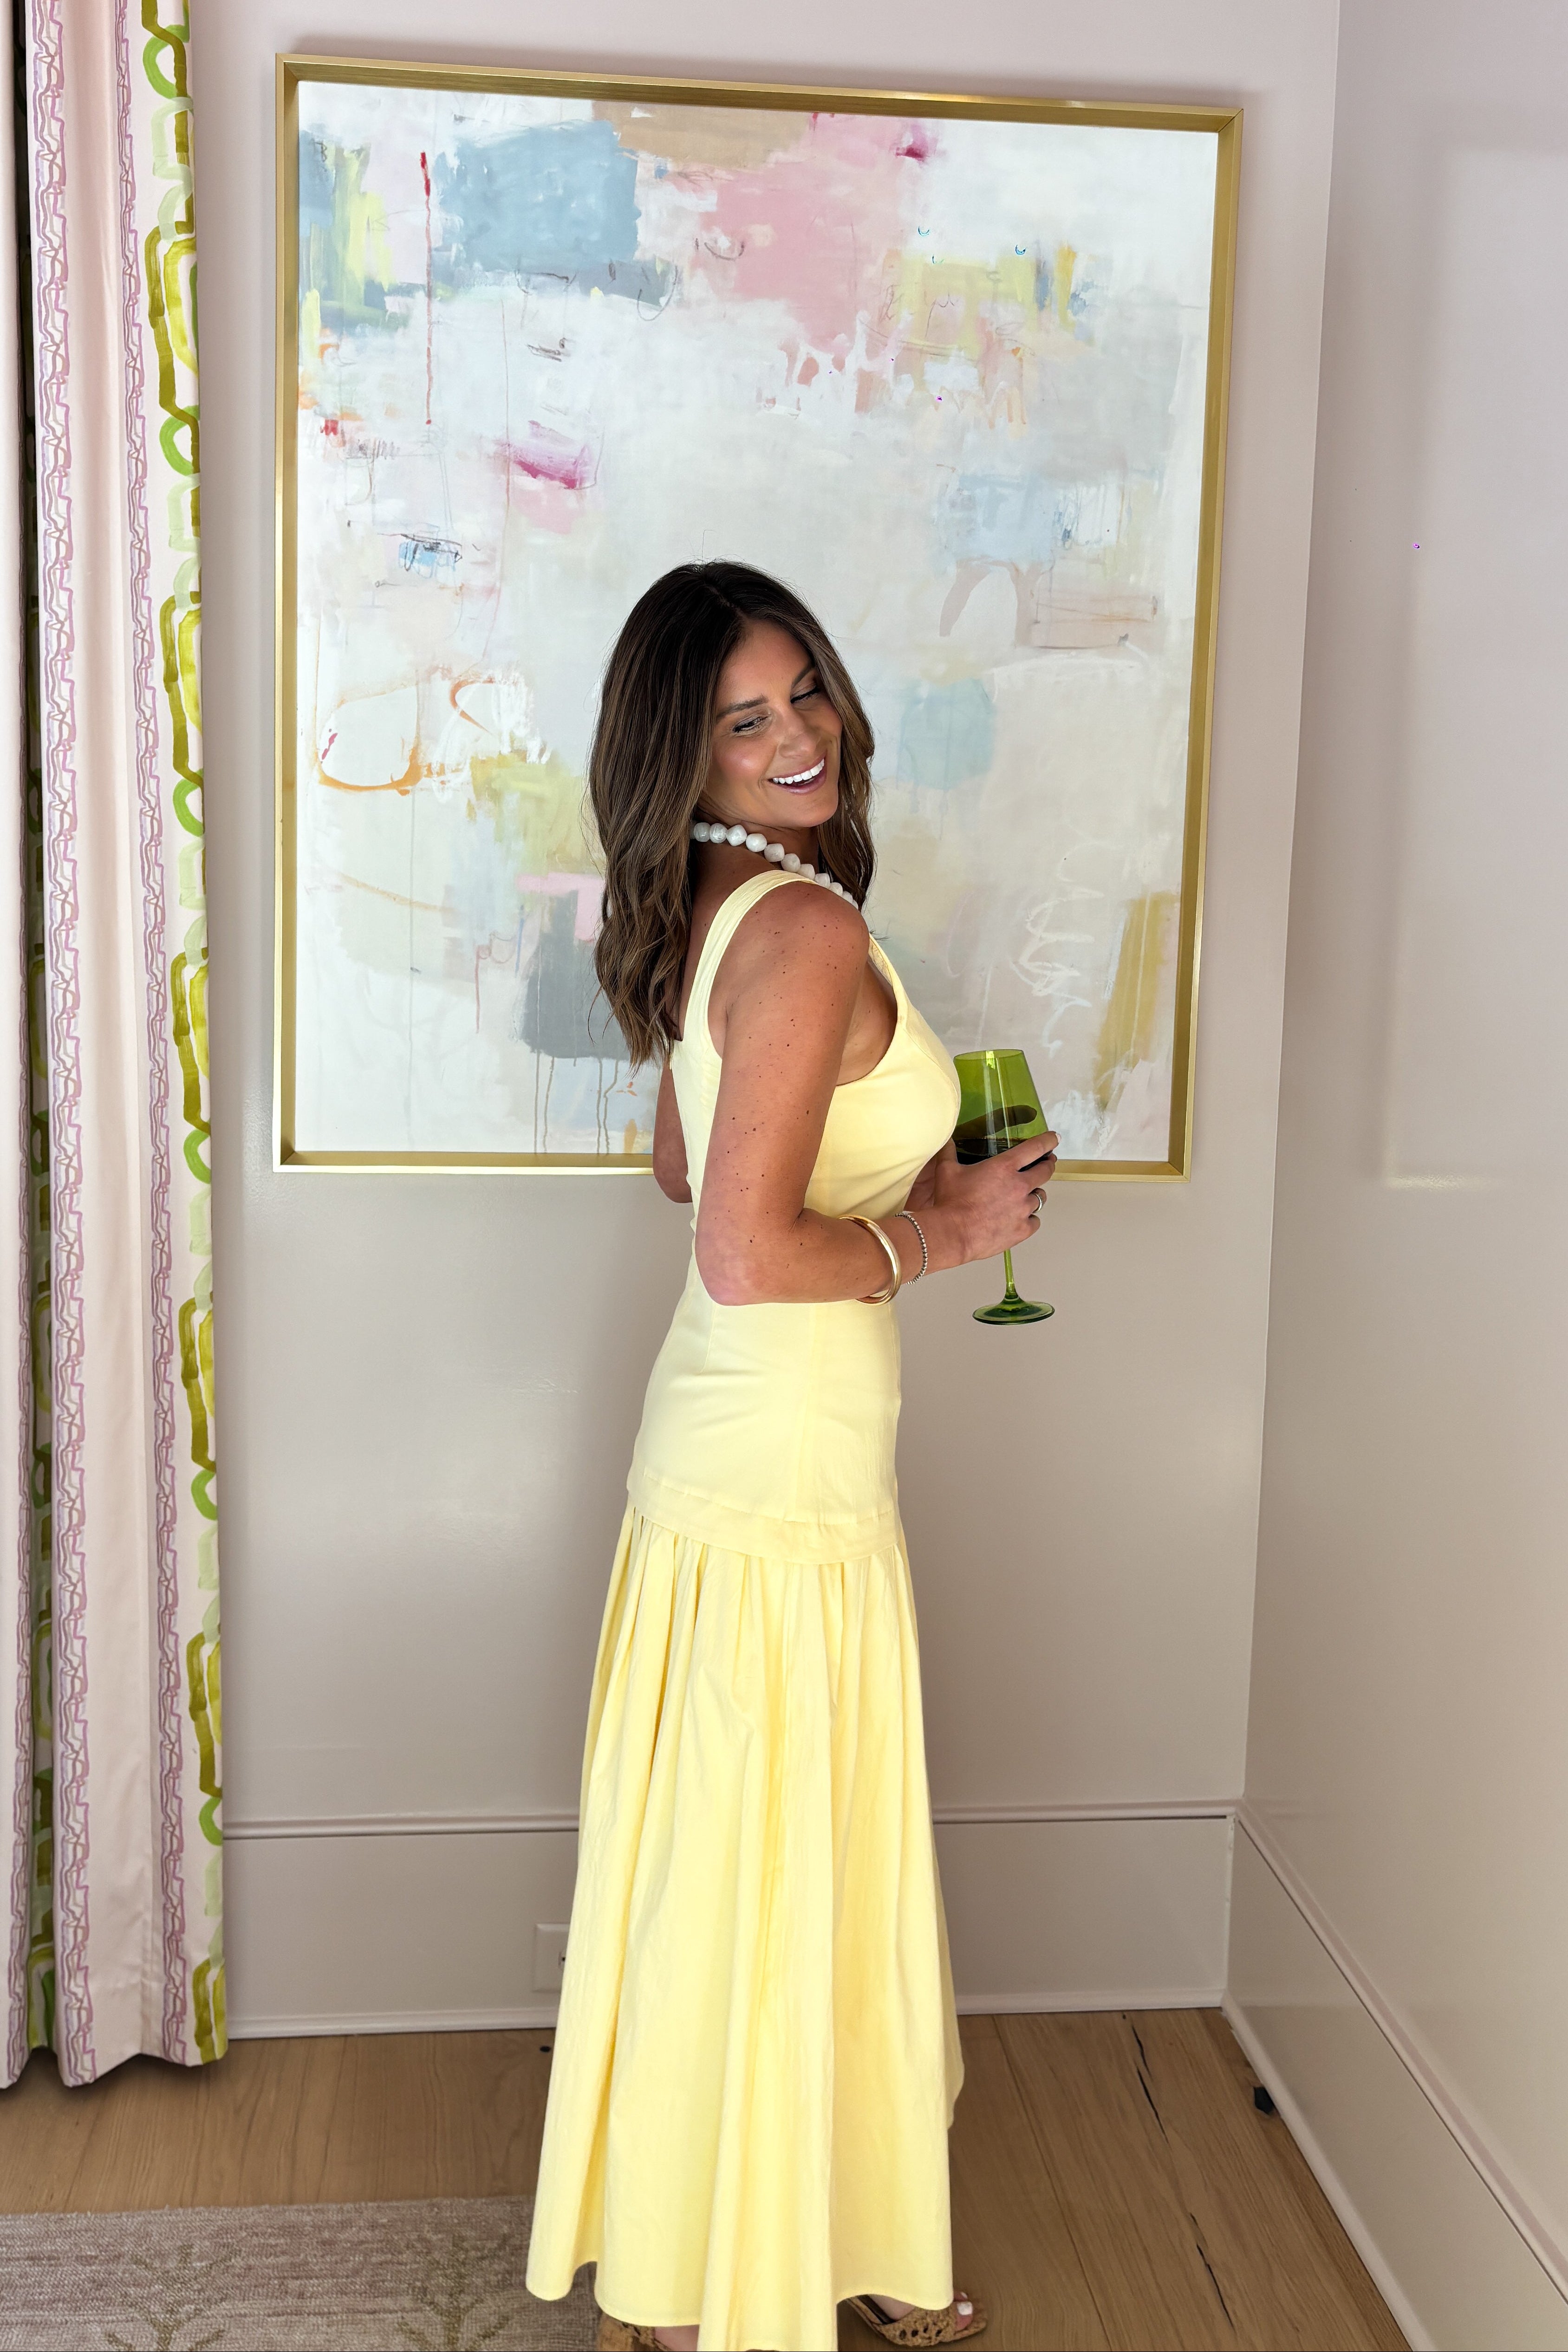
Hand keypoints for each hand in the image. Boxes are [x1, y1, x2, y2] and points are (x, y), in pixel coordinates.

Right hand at [926, 1132, 1058, 1262]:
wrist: (952, 1234)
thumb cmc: (950, 1201)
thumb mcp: (946, 1171)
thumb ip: (949, 1151)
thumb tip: (946, 1138)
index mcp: (1004, 1167)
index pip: (1035, 1148)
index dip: (1047, 1141)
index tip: (1054, 1138)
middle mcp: (1019, 1186)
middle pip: (1045, 1171)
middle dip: (1047, 1165)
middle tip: (1046, 1163)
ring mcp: (1023, 1209)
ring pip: (1040, 1198)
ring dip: (1034, 1194)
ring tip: (1026, 1196)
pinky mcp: (1022, 1229)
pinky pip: (1035, 1221)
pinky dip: (1030, 1218)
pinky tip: (1021, 1218)